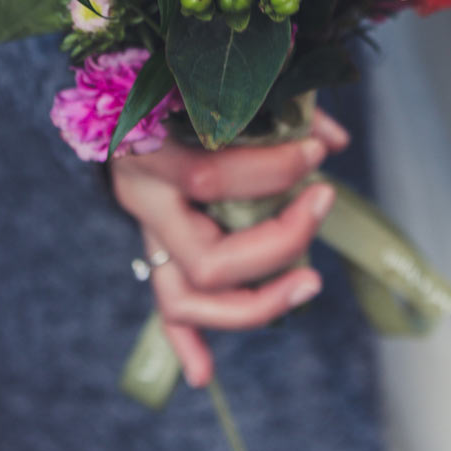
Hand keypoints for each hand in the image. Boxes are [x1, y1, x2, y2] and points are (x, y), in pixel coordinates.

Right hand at [111, 107, 349, 387]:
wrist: (117, 86)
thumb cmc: (174, 76)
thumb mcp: (215, 82)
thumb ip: (275, 106)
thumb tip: (333, 141)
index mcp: (149, 150)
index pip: (212, 180)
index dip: (274, 172)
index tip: (318, 155)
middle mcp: (142, 200)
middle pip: (207, 259)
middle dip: (279, 243)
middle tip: (324, 203)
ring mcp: (145, 232)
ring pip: (185, 300)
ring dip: (252, 306)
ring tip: (309, 285)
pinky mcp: (153, 250)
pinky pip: (164, 309)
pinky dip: (185, 343)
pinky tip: (204, 373)